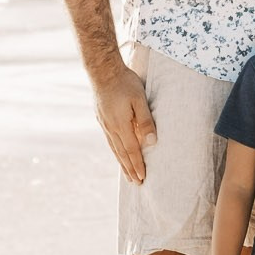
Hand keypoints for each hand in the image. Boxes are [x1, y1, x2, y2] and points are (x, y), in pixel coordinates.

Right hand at [90, 66, 157, 182]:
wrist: (102, 71)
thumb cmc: (124, 82)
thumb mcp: (139, 99)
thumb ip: (146, 120)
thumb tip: (152, 142)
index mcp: (121, 125)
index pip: (132, 151)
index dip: (138, 165)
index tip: (143, 178)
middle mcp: (111, 128)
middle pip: (122, 154)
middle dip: (130, 169)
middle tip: (136, 183)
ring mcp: (104, 124)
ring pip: (114, 148)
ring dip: (122, 162)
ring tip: (127, 173)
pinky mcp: (101, 118)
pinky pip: (109, 140)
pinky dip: (115, 151)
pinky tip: (117, 152)